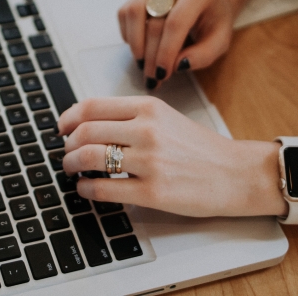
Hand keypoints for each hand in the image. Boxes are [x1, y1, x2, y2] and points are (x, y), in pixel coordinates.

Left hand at [58, 96, 282, 216]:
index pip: (92, 106)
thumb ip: (131, 117)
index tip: (61, 127)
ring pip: (89, 158)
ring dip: (71, 165)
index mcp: (149, 108)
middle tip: (66, 153)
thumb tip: (90, 124)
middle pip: (85, 132)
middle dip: (67, 145)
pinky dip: (85, 189)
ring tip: (72, 170)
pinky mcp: (153, 192)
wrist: (236, 173)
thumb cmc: (201, 148)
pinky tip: (85, 189)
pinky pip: (103, 189)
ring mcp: (150, 161)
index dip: (68, 117)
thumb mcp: (167, 118)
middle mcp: (147, 130)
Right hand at [118, 0, 233, 88]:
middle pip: (154, 21)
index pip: (176, 22)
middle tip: (152, 77)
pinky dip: (129, 35)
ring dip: (136, 44)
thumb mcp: (220, 41)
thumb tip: (178, 65)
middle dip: (151, 55)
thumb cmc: (213, 20)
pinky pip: (125, 13)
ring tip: (143, 64)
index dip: (166, 51)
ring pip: (134, 13)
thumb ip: (203, 55)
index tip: (162, 74)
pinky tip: (141, 47)